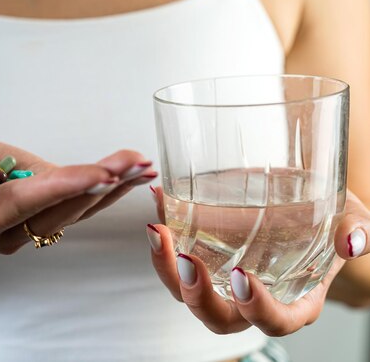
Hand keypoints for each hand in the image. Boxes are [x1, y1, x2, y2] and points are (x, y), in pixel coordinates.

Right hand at [0, 133, 155, 253]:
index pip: (20, 206)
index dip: (58, 189)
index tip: (96, 174)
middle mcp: (5, 232)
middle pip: (57, 210)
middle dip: (96, 185)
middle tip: (132, 164)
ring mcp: (27, 224)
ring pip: (75, 208)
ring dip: (111, 185)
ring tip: (143, 164)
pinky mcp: (43, 206)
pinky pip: (78, 198)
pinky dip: (108, 184)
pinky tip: (135, 169)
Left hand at [147, 187, 369, 335]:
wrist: (297, 187)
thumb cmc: (327, 212)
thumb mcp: (349, 216)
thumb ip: (354, 228)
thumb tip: (351, 241)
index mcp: (292, 300)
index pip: (274, 322)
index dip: (256, 309)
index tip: (242, 277)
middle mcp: (251, 297)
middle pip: (218, 317)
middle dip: (198, 296)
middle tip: (189, 260)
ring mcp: (221, 278)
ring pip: (185, 292)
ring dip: (167, 268)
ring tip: (159, 233)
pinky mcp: (200, 252)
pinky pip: (173, 256)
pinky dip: (163, 235)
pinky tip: (158, 201)